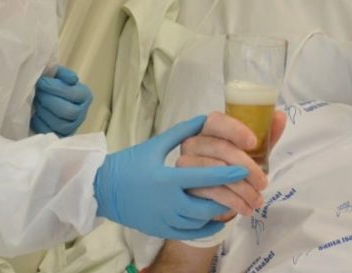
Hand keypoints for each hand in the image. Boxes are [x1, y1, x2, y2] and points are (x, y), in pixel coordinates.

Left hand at [30, 66, 91, 136]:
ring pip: (59, 124)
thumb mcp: (57, 74)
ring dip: (43, 112)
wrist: (43, 98)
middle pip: (68, 112)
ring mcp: (72, 127)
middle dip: (49, 101)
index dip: (55, 88)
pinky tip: (35, 114)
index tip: (41, 81)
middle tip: (38, 93)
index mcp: (84, 95)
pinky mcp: (59, 136)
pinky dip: (39, 123)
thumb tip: (72, 80)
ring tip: (36, 102)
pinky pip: (49, 132)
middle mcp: (82, 113)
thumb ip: (63, 73)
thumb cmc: (51, 84)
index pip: (72, 94)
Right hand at [94, 115, 247, 240]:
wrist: (103, 190)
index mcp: (167, 179)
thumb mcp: (155, 145)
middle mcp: (167, 202)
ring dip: (220, 212)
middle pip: (208, 204)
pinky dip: (207, 227)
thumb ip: (182, 132)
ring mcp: (165, 219)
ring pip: (201, 221)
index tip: (245, 169)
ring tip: (236, 202)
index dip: (227, 173)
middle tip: (248, 192)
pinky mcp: (161, 230)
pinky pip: (190, 233)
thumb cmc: (129, 164)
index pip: (203, 177)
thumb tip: (206, 118)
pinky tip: (217, 218)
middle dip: (230, 198)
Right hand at [178, 110, 287, 219]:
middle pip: (220, 149)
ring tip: (257, 200)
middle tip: (263, 182)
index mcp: (207, 128)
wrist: (215, 195)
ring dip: (243, 189)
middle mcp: (192, 143)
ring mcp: (186, 164)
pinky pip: (212, 192)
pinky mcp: (186, 186)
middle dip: (247, 167)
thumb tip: (280, 116)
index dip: (235, 130)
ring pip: (217, 173)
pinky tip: (245, 208)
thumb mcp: (252, 151)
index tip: (253, 143)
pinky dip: (233, 202)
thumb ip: (265, 134)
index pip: (216, 121)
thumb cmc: (234, 167)